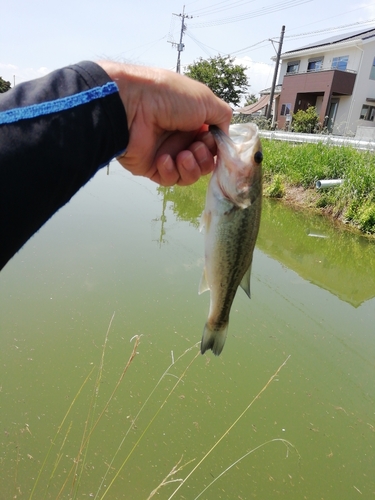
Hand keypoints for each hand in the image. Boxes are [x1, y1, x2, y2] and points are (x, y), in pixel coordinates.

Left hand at [97, 61, 231, 185]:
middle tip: (195, 147)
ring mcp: (167, 153)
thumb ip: (223, 117)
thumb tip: (223, 135)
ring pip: (190, 174)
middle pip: (205, 162)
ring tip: (182, 155)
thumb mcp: (206, 99)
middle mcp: (181, 137)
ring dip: (191, 167)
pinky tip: (164, 158)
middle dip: (205, 158)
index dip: (216, 146)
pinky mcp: (152, 168)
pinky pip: (170, 179)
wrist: (133, 106)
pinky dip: (171, 171)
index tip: (212, 140)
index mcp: (194, 120)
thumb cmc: (169, 97)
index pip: (213, 143)